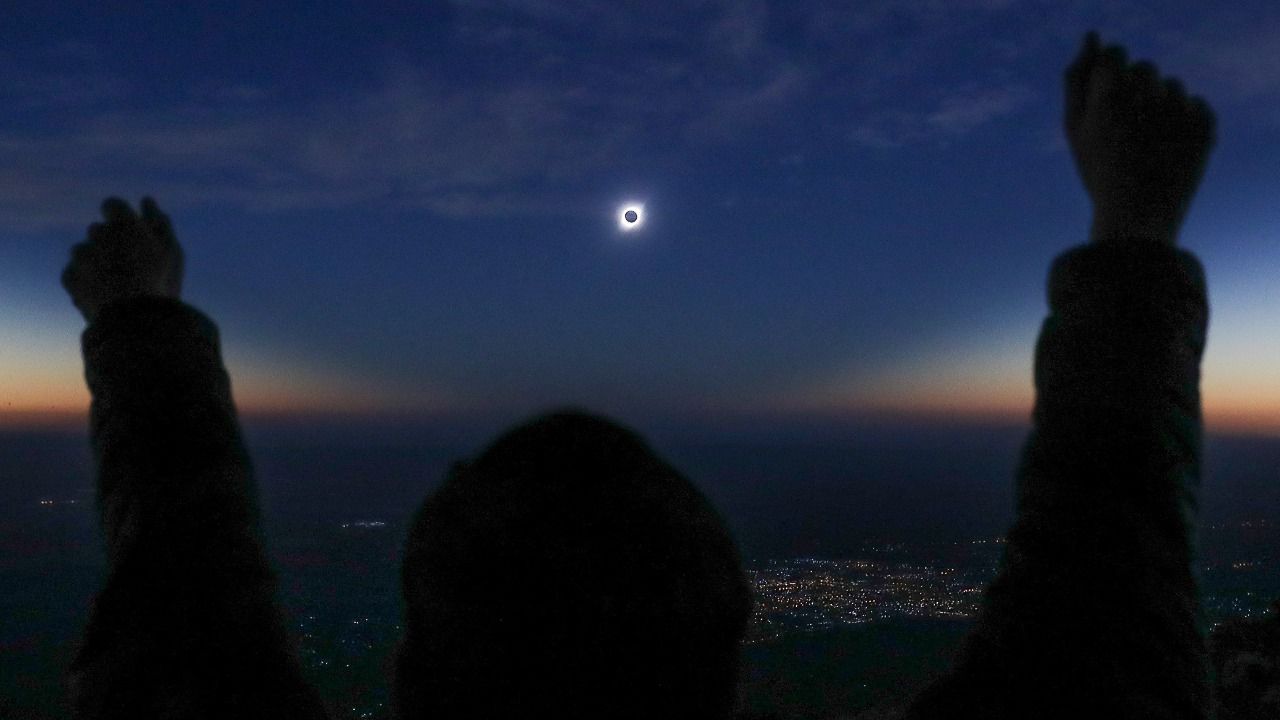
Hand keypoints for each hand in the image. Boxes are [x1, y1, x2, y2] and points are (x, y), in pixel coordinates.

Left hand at [62, 197, 183, 322]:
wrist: (133, 319)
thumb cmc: (159, 281)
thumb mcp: (172, 250)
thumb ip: (159, 222)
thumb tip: (147, 201)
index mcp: (122, 222)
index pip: (113, 205)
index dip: (123, 220)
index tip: (133, 236)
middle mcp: (96, 233)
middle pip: (98, 230)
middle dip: (110, 242)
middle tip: (130, 266)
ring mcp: (80, 255)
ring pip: (84, 251)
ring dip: (96, 260)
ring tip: (115, 282)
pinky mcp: (69, 277)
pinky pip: (74, 272)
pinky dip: (85, 279)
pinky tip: (102, 292)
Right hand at [1064, 32, 1215, 244]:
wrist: (1138, 216)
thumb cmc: (1098, 171)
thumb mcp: (1074, 128)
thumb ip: (1077, 78)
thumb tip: (1091, 37)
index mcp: (1109, 95)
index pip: (1115, 53)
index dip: (1109, 77)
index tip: (1107, 104)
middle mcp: (1145, 96)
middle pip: (1144, 68)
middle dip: (1135, 89)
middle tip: (1126, 130)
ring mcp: (1179, 110)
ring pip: (1171, 85)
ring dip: (1160, 105)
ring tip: (1148, 142)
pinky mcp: (1205, 124)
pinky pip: (1196, 104)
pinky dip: (1184, 121)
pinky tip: (1169, 148)